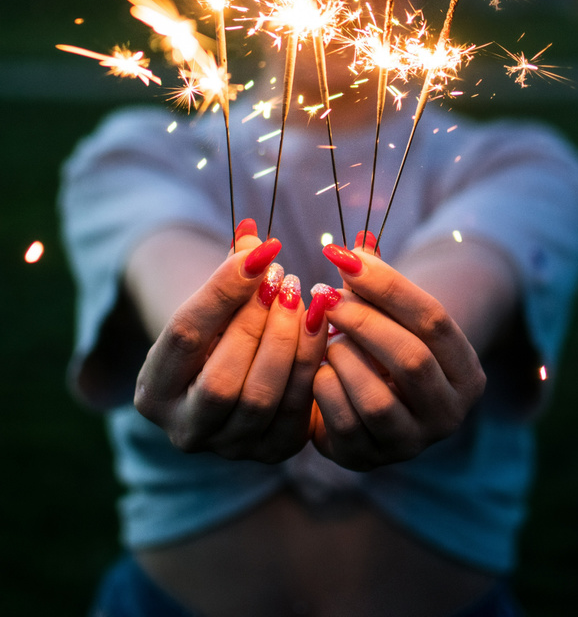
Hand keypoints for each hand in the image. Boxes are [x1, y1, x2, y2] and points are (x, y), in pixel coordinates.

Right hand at [133, 221, 327, 462]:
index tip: (262, 252)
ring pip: (261, 399)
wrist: (235, 376)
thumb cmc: (218, 329)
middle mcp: (184, 430)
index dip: (224, 290)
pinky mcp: (274, 450)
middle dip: (257, 323)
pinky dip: (311, 362)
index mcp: (153, 391)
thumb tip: (252, 233)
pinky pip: (297, 409)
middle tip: (283, 278)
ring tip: (302, 296)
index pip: (185, 336)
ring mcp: (230, 447)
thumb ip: (230, 272)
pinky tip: (319, 324)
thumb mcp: (213, 303)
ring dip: (288, 341)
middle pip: (222, 380)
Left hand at [310, 235, 485, 469]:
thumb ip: (375, 282)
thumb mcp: (390, 315)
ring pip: (377, 398)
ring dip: (344, 358)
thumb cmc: (382, 345)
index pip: (434, 320)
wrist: (367, 404)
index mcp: (466, 371)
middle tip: (327, 296)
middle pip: (411, 359)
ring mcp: (412, 444)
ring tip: (328, 339)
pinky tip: (319, 370)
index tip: (346, 258)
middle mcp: (449, 413)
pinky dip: (325, 388)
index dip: (388, 286)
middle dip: (363, 321)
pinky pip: (342, 422)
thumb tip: (351, 248)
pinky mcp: (370, 460)